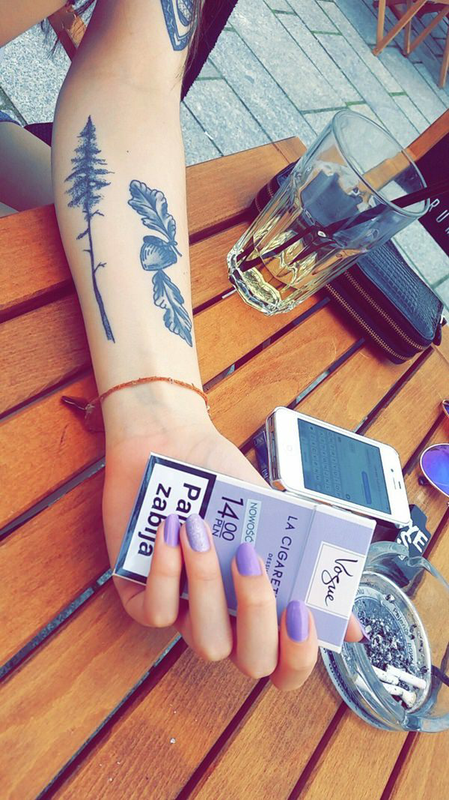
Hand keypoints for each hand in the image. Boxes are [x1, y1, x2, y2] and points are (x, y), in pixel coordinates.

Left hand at [103, 415, 364, 690]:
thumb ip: (307, 564)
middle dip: (256, 611)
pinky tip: (169, 530)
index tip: (300, 607)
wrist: (170, 444)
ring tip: (200, 528)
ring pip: (205, 640)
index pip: (286, 665)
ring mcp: (183, 613)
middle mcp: (225, 620)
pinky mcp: (139, 599)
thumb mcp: (274, 517)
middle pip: (251, 662)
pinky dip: (165, 571)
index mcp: (261, 606)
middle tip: (250, 557)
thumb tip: (354, 626)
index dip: (299, 654)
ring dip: (207, 582)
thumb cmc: (224, 482)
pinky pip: (157, 612)